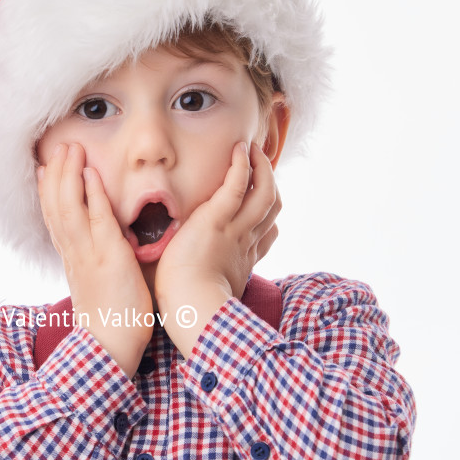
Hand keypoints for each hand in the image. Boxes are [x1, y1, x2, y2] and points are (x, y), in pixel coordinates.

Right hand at [37, 142, 153, 376]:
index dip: (48, 192)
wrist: (109, 346)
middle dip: (55, 175)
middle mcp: (74, 253)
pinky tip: (90, 175)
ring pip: (69, 207)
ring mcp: (88, 254)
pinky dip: (91, 195)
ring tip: (71, 150)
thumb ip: (98, 263)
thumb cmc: (111, 320)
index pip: (54, 218)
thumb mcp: (99, 284)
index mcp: (72, 259)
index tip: (44, 169)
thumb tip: (104, 247)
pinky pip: (96, 220)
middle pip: (55, 206)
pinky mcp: (108, 258)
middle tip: (57, 148)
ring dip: (69, 175)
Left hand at [154, 140, 280, 356]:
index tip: (262, 210)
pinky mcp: (218, 218)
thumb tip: (187, 287)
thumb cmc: (189, 309)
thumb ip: (204, 284)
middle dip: (271, 185)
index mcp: (241, 262)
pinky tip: (240, 150)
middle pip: (272, 209)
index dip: (268, 219)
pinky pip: (238, 184)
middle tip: (261, 168)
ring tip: (254, 151)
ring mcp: (236, 229)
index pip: (267, 235)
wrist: (190, 308)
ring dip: (263, 168)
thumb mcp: (206, 295)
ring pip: (265, 193)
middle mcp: (245, 242)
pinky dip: (243, 165)